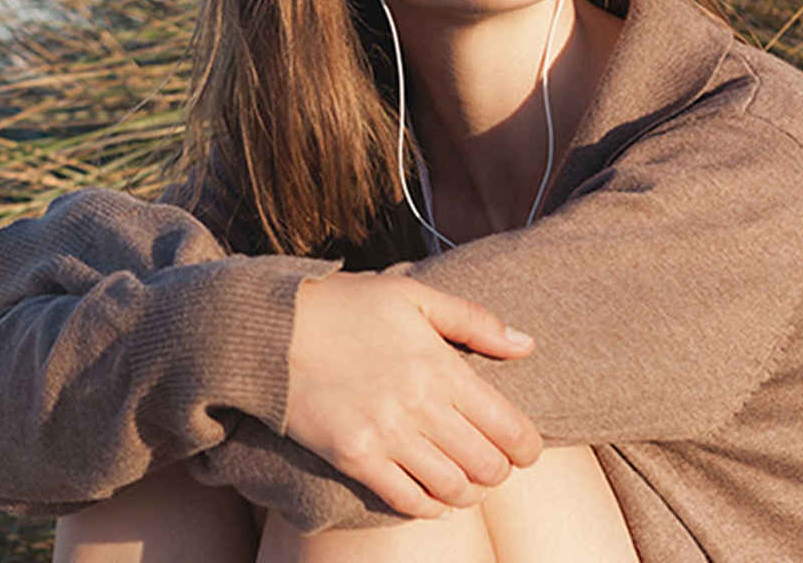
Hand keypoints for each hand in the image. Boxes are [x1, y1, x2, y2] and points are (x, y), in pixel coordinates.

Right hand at [285, 271, 541, 518]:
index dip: (527, 447)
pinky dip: (430, 506)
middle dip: (499, 470)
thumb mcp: (412, 296)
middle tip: (492, 461)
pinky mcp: (354, 457)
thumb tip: (527, 345)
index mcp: (440, 366)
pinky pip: (408, 500)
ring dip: (467, 491)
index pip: (509, 429)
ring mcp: (386, 435)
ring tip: (463, 477)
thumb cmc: (346, 305)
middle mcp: (419, 406)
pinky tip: (431, 493)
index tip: (524, 447)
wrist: (275, 328)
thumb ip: (474, 320)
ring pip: (453, 490)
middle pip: (487, 467)